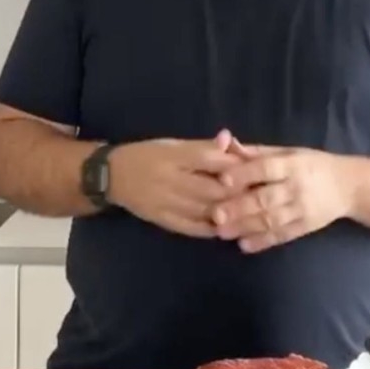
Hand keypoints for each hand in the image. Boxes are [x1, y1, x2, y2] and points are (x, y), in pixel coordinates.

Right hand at [107, 135, 245, 237]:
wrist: (110, 176)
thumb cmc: (146, 155)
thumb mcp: (172, 144)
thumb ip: (201, 146)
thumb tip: (229, 140)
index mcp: (173, 155)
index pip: (210, 159)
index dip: (235, 165)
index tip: (255, 168)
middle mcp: (170, 179)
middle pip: (211, 188)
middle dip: (237, 192)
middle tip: (258, 194)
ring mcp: (166, 202)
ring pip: (205, 210)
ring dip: (229, 213)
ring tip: (248, 212)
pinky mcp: (162, 219)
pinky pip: (191, 227)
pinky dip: (211, 228)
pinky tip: (226, 228)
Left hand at [210, 142, 353, 252]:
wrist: (348, 187)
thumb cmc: (311, 165)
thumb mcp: (288, 152)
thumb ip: (257, 152)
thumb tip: (226, 144)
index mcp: (293, 164)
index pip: (267, 168)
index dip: (245, 174)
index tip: (222, 180)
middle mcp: (297, 187)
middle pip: (266, 198)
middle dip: (240, 207)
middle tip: (215, 215)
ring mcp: (302, 210)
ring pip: (272, 220)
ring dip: (246, 227)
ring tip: (222, 233)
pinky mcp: (305, 227)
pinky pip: (282, 235)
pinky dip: (263, 241)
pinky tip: (245, 245)